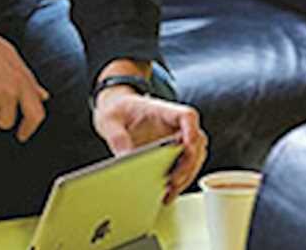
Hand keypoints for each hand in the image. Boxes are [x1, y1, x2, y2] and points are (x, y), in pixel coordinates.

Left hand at [92, 91, 207, 203]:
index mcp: (161, 111)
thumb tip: (125, 158)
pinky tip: (168, 194)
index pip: (186, 116)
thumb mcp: (109, 121)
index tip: (188, 145)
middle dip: (188, 163)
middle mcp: (175, 125)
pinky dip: (179, 182)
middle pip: (196, 141)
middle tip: (173, 181)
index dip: (191, 129)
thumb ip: (117, 137)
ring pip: (195, 157)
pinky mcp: (174, 152)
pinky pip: (185, 168)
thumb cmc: (116, 110)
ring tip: (169, 192)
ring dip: (186, 176)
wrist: (115, 109)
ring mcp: (177, 139)